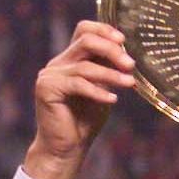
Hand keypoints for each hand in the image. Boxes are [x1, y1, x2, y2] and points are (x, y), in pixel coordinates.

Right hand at [24, 20, 135, 178]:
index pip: (84, 29)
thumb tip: (128, 54)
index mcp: (70, 59)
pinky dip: (98, 91)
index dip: (104, 30)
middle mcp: (58, 63)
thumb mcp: (102, 89)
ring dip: (111, 74)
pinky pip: (78, 84)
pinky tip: (112, 99)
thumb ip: (108, 70)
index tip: (124, 41)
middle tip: (131, 64)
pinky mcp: (47, 89)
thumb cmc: (85, 121)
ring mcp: (50, 75)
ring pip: (85, 65)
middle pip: (86, 40)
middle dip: (112, 50)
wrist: (66, 148)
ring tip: (130, 83)